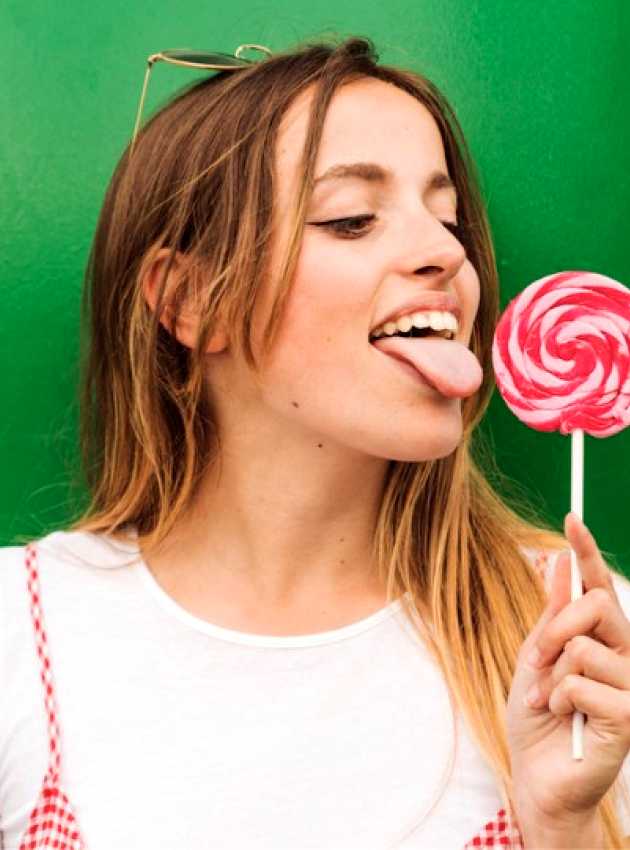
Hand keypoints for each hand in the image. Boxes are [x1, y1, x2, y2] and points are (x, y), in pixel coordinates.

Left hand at [507, 512, 629, 822]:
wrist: (535, 772)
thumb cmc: (538, 715)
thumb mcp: (537, 655)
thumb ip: (551, 613)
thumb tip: (556, 559)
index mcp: (602, 637)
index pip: (598, 585)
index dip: (586, 550)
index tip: (571, 517)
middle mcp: (625, 654)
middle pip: (594, 605)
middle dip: (554, 628)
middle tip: (536, 661)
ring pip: (582, 647)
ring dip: (551, 675)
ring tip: (550, 701)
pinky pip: (580, 683)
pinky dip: (560, 700)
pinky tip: (565, 719)